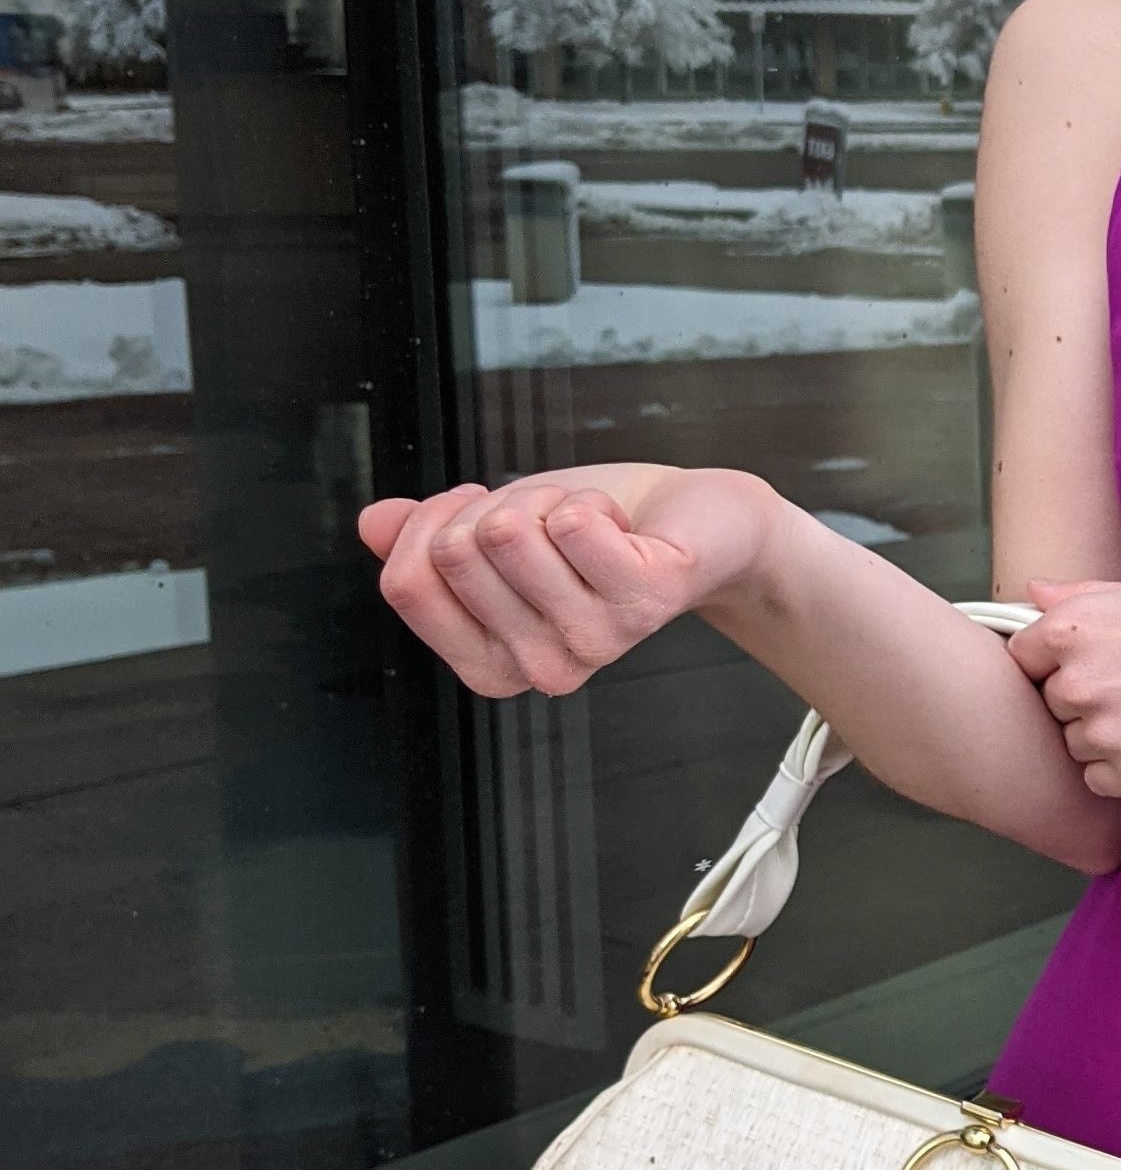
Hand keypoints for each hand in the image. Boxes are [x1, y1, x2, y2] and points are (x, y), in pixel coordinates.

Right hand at [359, 465, 778, 698]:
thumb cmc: (597, 533)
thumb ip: (425, 537)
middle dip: (494, 507)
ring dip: (546, 501)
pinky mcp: (642, 602)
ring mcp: (593, 642)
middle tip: (549, 523)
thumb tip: (371, 523)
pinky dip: (592, 500)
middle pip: (454, 550)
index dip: (432, 524)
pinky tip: (623, 528)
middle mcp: (539, 669)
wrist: (699, 523)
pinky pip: (572, 523)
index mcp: (490, 666)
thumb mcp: (495, 532)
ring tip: (588, 526)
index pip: (404, 584)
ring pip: (507, 531)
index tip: (482, 517)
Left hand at [1004, 574, 1120, 796]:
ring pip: (1076, 744)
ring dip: (1106, 735)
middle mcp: (1079, 681)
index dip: (1056, 661)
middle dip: (1086, 698)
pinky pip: (1101, 781)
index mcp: (1074, 628)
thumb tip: (1035, 593)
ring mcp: (1106, 732)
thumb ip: (1083, 599)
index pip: (1023, 657)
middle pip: (1051, 704)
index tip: (1095, 662)